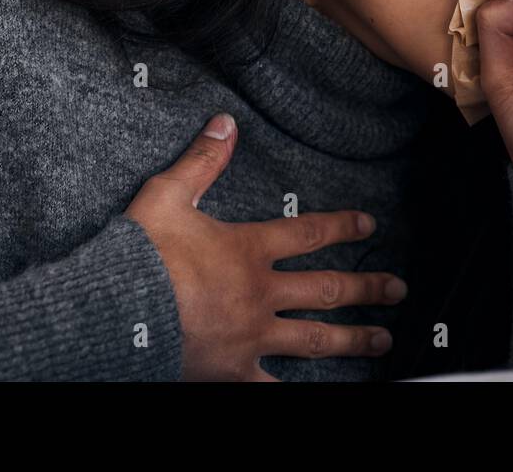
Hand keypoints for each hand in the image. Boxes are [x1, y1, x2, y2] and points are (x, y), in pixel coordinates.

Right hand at [124, 112, 406, 380]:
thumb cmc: (140, 254)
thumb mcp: (168, 195)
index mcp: (248, 249)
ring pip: (316, 339)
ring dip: (354, 338)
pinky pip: (275, 385)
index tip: (368, 225)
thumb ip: (202, 161)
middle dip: (367, 287)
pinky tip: (324, 390)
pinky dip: (298, 388)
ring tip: (381, 340)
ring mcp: (251, 335)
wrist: (116, 310)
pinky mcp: (234, 370)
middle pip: (327, 289)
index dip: (342, 227)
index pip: (308, 234)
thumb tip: (225, 124)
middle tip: (395, 289)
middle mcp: (259, 293)